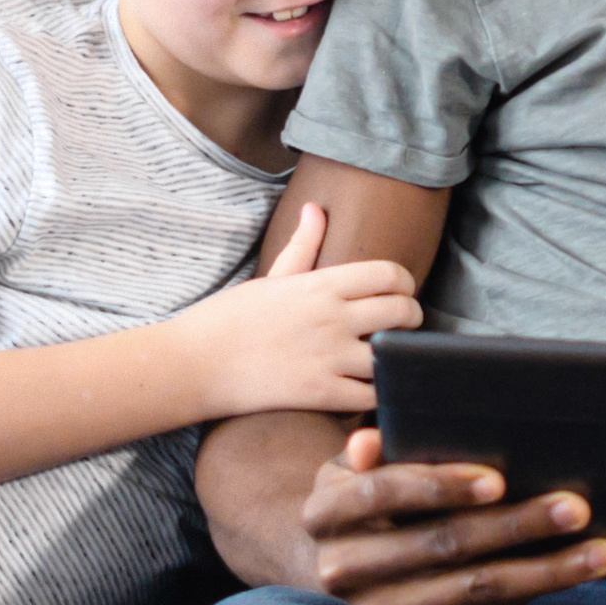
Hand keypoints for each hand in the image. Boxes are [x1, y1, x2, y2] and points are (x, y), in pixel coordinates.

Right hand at [185, 206, 427, 422]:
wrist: (195, 363)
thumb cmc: (229, 318)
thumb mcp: (271, 276)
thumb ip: (302, 245)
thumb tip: (315, 208)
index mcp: (321, 285)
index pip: (389, 274)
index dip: (404, 284)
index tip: (400, 293)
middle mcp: (332, 318)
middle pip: (403, 312)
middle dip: (410, 319)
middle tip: (402, 327)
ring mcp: (329, 357)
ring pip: (394, 356)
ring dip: (398, 358)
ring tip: (390, 359)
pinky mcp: (321, 394)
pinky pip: (372, 395)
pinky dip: (379, 393)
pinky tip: (370, 387)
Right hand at [299, 428, 605, 604]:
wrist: (334, 563)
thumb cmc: (364, 494)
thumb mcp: (355, 464)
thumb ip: (371, 451)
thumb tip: (369, 441)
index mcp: (324, 513)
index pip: (383, 493)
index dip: (440, 486)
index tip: (499, 478)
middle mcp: (341, 570)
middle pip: (441, 545)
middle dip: (515, 526)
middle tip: (576, 507)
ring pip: (471, 590)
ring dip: (543, 571)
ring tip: (599, 552)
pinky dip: (530, 594)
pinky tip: (571, 574)